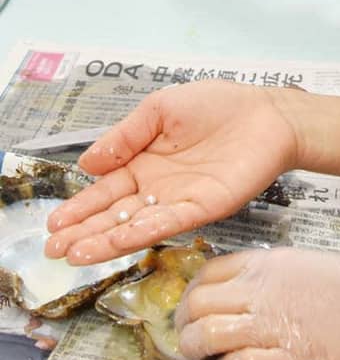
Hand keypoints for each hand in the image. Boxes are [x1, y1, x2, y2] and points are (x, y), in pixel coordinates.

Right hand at [44, 81, 296, 264]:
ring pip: (136, 225)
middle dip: (84, 231)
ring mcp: (180, 200)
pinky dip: (142, 233)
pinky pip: (168, 222)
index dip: (81, 206)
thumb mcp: (162, 109)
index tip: (55, 223)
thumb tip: (87, 162)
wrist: (267, 114)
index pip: (106, 189)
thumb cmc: (218, 105)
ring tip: (73, 255)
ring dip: (105, 241)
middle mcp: (158, 187)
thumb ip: (126, 135)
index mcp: (145, 162)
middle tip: (52, 248)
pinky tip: (117, 241)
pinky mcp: (204, 207)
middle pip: (114, 214)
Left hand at [176, 249, 339, 359]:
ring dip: (195, 348)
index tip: (191, 307)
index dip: (192, 293)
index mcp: (272, 264)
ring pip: (207, 336)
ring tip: (201, 356)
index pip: (209, 273)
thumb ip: (271, 275)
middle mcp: (266, 292)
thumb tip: (239, 290)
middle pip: (198, 304)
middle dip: (183, 323)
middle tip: (186, 335)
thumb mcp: (310, 265)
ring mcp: (275, 328)